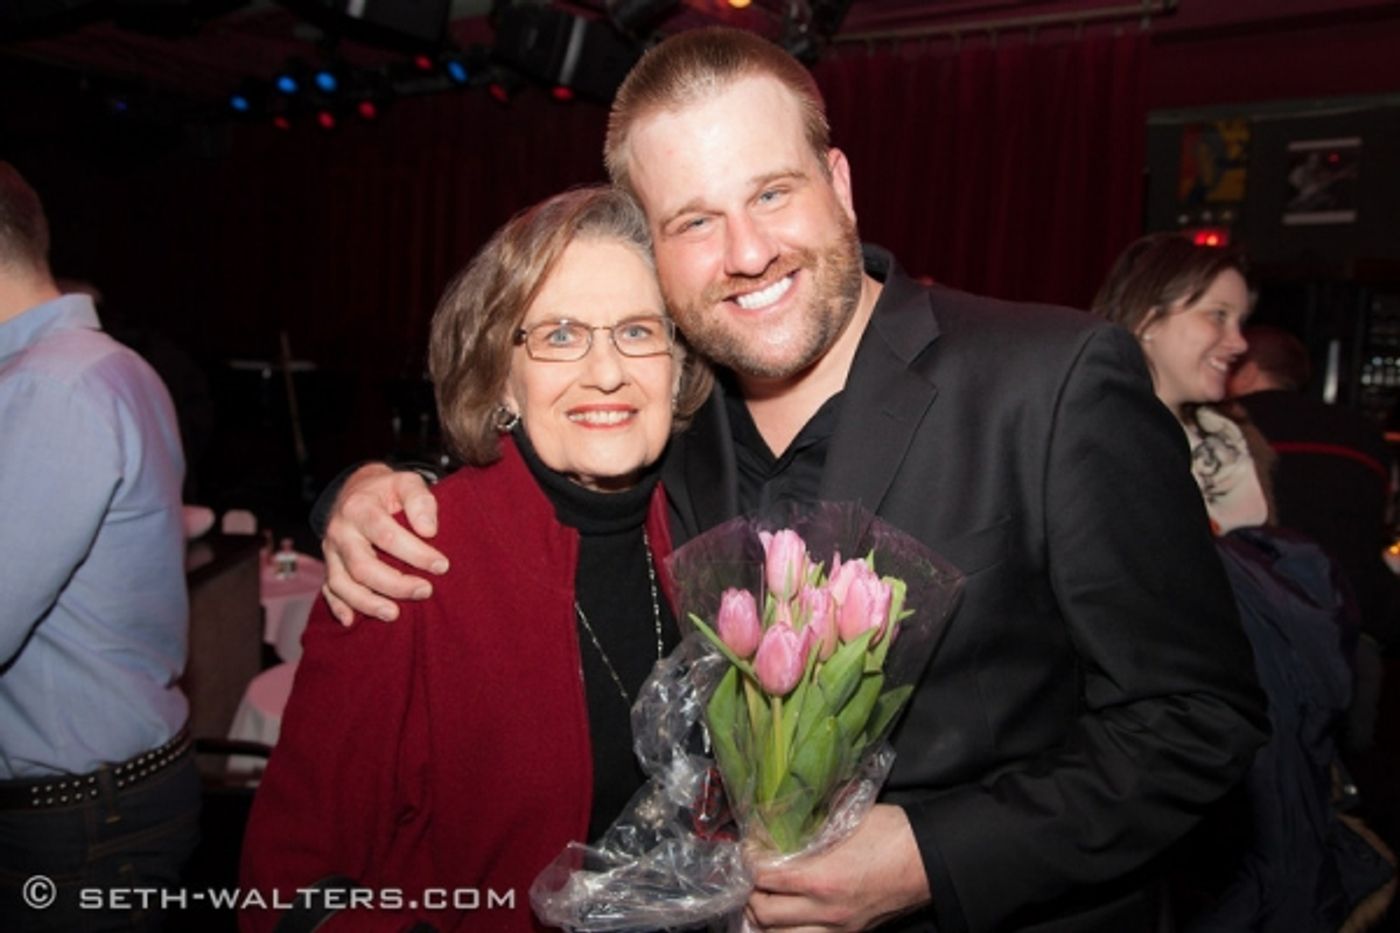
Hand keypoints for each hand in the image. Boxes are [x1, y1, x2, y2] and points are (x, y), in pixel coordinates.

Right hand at [321, 464, 446, 623]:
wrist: (357, 490)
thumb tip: (429, 530)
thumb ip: (421, 500)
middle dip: (395, 584)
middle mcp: (340, 531)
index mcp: (359, 508)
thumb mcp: (406, 482)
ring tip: (394, 614)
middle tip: (426, 591)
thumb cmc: (388, 490)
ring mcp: (331, 551)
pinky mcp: (329, 565)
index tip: (441, 565)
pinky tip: (351, 621)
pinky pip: (329, 590)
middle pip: (362, 565)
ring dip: (367, 603)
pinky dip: (338, 606)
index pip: (387, 535)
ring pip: (342, 584)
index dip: (415, 553)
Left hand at [746, 804, 929, 931]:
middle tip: (752, 875)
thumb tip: (781, 814)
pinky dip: (790, 929)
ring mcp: (837, 927)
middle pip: (764, 912)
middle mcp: (824, 910)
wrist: (929, 859)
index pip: (763, 877)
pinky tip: (788, 914)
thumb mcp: (848, 817)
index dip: (749, 862)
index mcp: (820, 878)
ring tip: (764, 898)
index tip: (748, 850)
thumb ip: (811, 821)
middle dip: (751, 893)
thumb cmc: (893, 834)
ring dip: (767, 918)